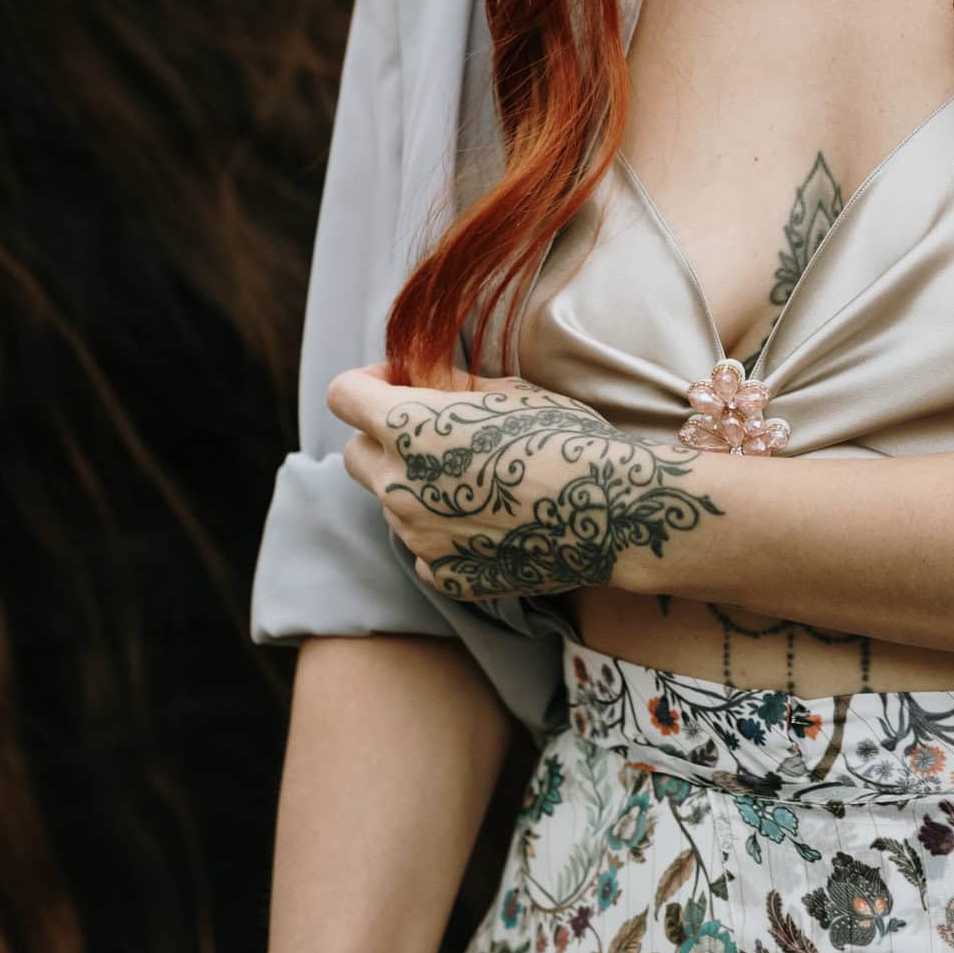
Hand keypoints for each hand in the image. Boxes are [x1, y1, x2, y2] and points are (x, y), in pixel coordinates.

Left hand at [328, 365, 725, 602]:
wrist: (611, 513)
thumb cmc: (564, 437)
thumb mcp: (508, 391)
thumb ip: (447, 385)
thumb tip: (415, 379)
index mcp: (408, 427)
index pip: (342, 394)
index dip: (366, 382)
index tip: (399, 383)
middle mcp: (398, 485)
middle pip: (353, 454)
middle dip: (380, 437)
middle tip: (431, 431)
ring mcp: (417, 537)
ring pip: (390, 501)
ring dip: (415, 484)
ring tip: (477, 477)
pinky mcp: (442, 574)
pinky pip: (423, 546)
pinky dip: (443, 530)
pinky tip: (491, 518)